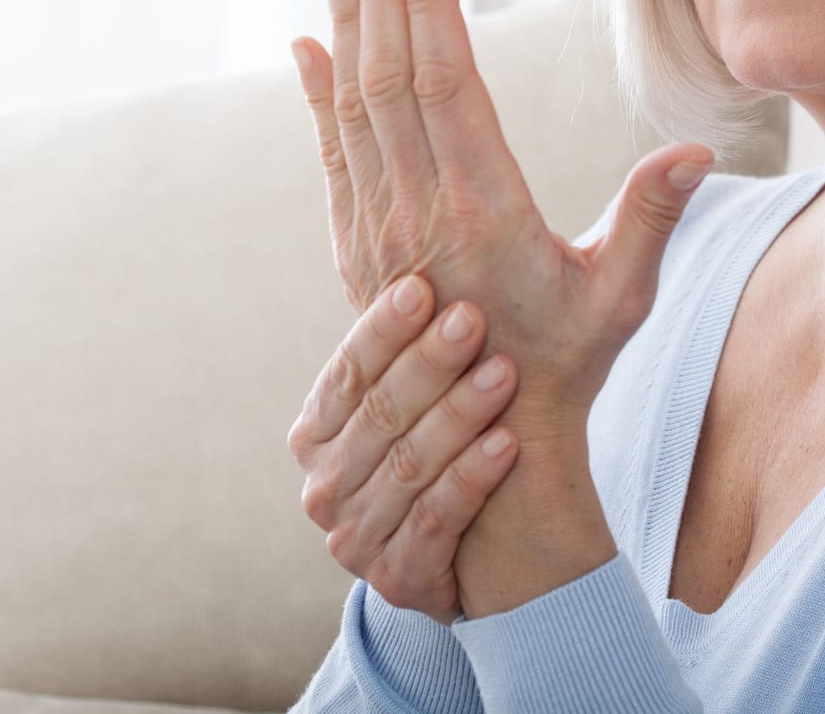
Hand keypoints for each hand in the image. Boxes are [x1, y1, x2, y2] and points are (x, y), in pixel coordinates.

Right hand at [288, 273, 523, 624]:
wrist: (485, 555)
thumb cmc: (453, 447)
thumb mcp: (423, 394)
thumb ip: (412, 338)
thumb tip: (422, 246)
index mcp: (318, 430)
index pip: (347, 372)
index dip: (383, 329)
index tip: (422, 286)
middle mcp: (324, 484)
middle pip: (379, 415)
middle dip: (428, 363)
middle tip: (473, 319)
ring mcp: (354, 536)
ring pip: (408, 466)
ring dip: (458, 416)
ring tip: (505, 373)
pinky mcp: (397, 579)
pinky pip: (435, 521)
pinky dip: (471, 480)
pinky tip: (507, 444)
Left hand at [289, 0, 715, 438]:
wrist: (491, 443)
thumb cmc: (571, 365)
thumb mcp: (623, 297)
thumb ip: (652, 219)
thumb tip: (693, 151)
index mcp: (484, 211)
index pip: (446, 85)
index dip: (431, 7)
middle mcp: (419, 213)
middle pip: (388, 78)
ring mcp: (378, 230)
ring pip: (354, 106)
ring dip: (345, 23)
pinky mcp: (357, 247)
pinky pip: (332, 153)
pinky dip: (316, 94)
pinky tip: (305, 45)